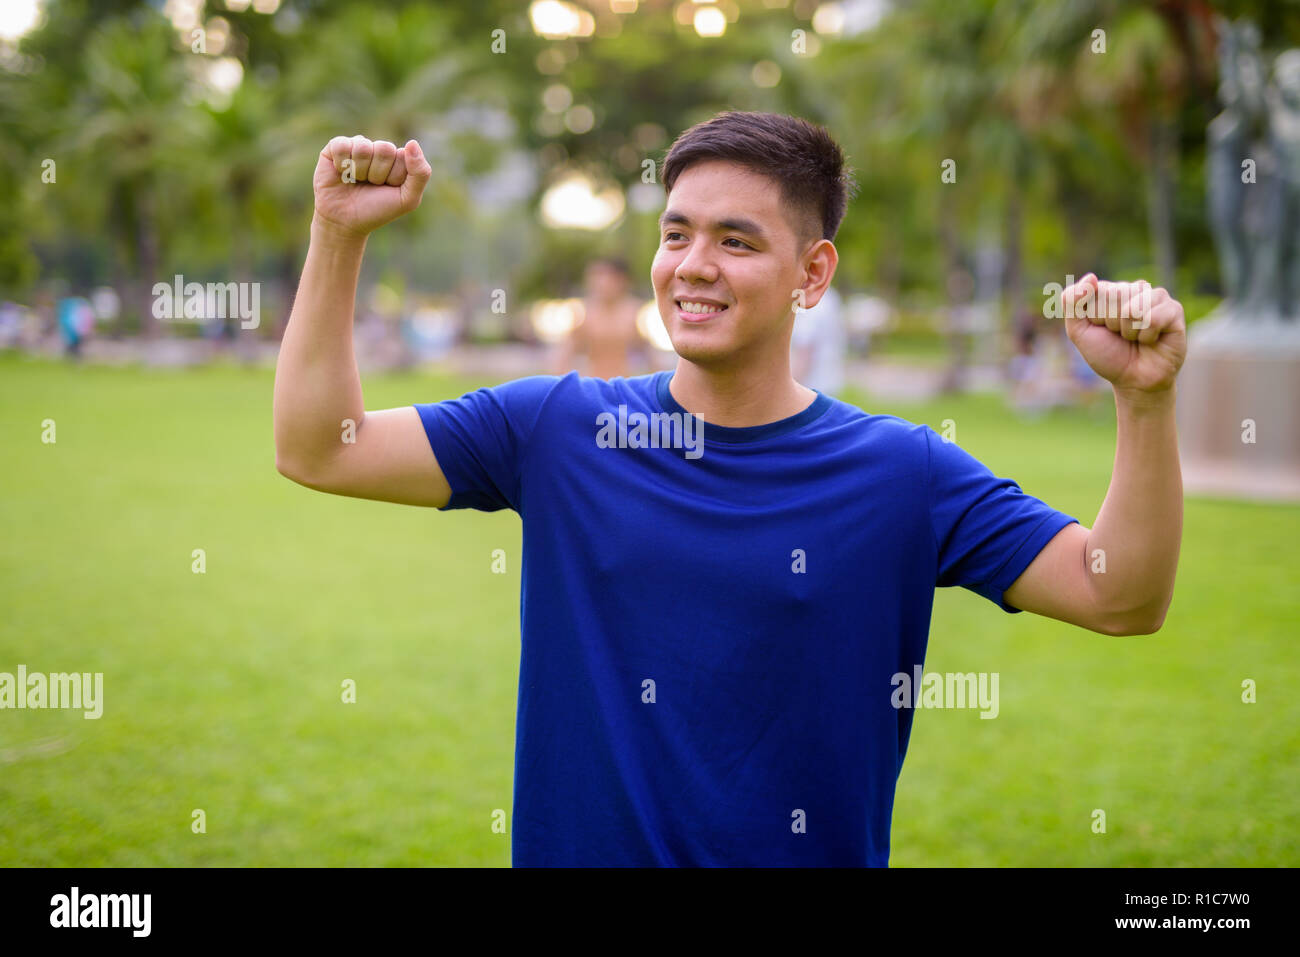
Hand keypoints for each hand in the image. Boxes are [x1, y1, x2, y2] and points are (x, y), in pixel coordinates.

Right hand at [312, 135, 431, 237]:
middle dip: (378, 174)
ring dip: (359, 171)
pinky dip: (342, 165)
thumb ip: (420, 173)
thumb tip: (412, 142)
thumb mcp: (408, 199)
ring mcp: (357, 146)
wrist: (346, 222)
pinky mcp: (335, 148)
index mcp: (398, 158)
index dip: (395, 176)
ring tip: (356, 181)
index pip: (403, 155)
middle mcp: (378, 149)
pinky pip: (342, 145)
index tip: (388, 188)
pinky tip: (341, 174)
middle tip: (371, 185)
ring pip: (363, 148)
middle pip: (384, 149)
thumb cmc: (378, 210)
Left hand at [1062, 273, 1186, 396]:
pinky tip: (1151, 340)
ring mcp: (1156, 297)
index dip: (1096, 316)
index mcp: (1110, 291)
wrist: (1133, 380)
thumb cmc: (1108, 355)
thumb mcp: (1079, 331)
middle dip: (1112, 323)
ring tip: (1135, 338)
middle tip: (1120, 336)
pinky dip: (1147, 335)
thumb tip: (1090, 277)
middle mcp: (1134, 289)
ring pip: (1133, 306)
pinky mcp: (1174, 310)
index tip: (1102, 329)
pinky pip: (1154, 317)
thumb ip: (1072, 303)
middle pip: (1115, 295)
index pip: (1097, 290)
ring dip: (1129, 330)